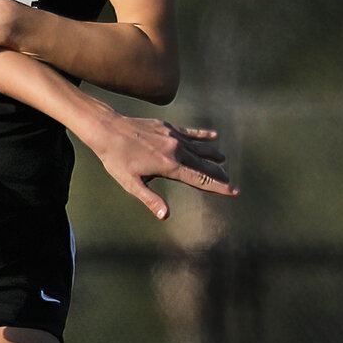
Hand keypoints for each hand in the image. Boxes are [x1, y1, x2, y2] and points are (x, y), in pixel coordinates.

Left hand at [80, 111, 237, 219]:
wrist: (108, 129)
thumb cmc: (116, 159)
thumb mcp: (131, 183)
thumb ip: (150, 199)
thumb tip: (165, 216)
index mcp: (169, 166)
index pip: (200, 179)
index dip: (218, 187)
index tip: (234, 191)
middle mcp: (176, 150)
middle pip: (203, 165)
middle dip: (218, 175)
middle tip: (232, 183)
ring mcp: (173, 136)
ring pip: (199, 148)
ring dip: (213, 155)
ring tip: (224, 161)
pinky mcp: (168, 127)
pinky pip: (190, 133)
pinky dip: (203, 136)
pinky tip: (214, 136)